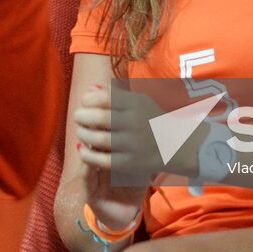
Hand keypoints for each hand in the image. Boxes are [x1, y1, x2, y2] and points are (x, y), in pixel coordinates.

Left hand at [74, 84, 150, 230]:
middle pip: (100, 118)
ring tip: (81, 132)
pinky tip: (83, 150)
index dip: (88, 99)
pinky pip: (103, 160)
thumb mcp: (138, 101)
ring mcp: (133, 144)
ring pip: (99, 140)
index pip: (105, 98)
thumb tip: (89, 88)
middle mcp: (135, 123)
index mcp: (136, 104)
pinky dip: (88, 155)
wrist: (175, 146)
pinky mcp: (130, 163)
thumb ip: (114, 94)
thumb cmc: (150, 119)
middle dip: (82, 116)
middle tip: (78, 117)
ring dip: (83, 135)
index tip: (85, 102)